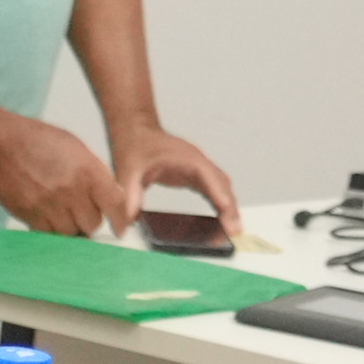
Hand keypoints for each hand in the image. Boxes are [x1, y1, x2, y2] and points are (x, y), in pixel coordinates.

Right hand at [0, 115, 122, 237]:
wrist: (1, 144)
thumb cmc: (38, 141)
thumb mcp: (76, 148)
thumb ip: (95, 172)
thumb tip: (110, 195)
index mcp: (88, 171)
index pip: (115, 204)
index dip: (121, 220)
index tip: (121, 228)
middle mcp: (71, 191)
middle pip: (93, 224)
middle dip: (91, 220)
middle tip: (83, 211)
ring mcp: (50, 206)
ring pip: (71, 233)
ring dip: (71, 227)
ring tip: (64, 213)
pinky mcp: (31, 216)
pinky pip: (49, 235)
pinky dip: (52, 230)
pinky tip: (49, 216)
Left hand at [111, 122, 240, 249]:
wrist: (136, 132)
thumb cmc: (135, 147)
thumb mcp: (128, 171)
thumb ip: (130, 194)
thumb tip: (129, 218)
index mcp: (186, 158)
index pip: (208, 176)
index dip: (219, 193)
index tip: (227, 209)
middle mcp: (198, 162)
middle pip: (221, 185)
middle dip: (230, 207)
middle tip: (234, 230)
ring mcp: (199, 168)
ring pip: (222, 188)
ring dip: (229, 207)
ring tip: (233, 230)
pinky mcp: (195, 175)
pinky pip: (214, 191)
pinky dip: (221, 204)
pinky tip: (223, 220)